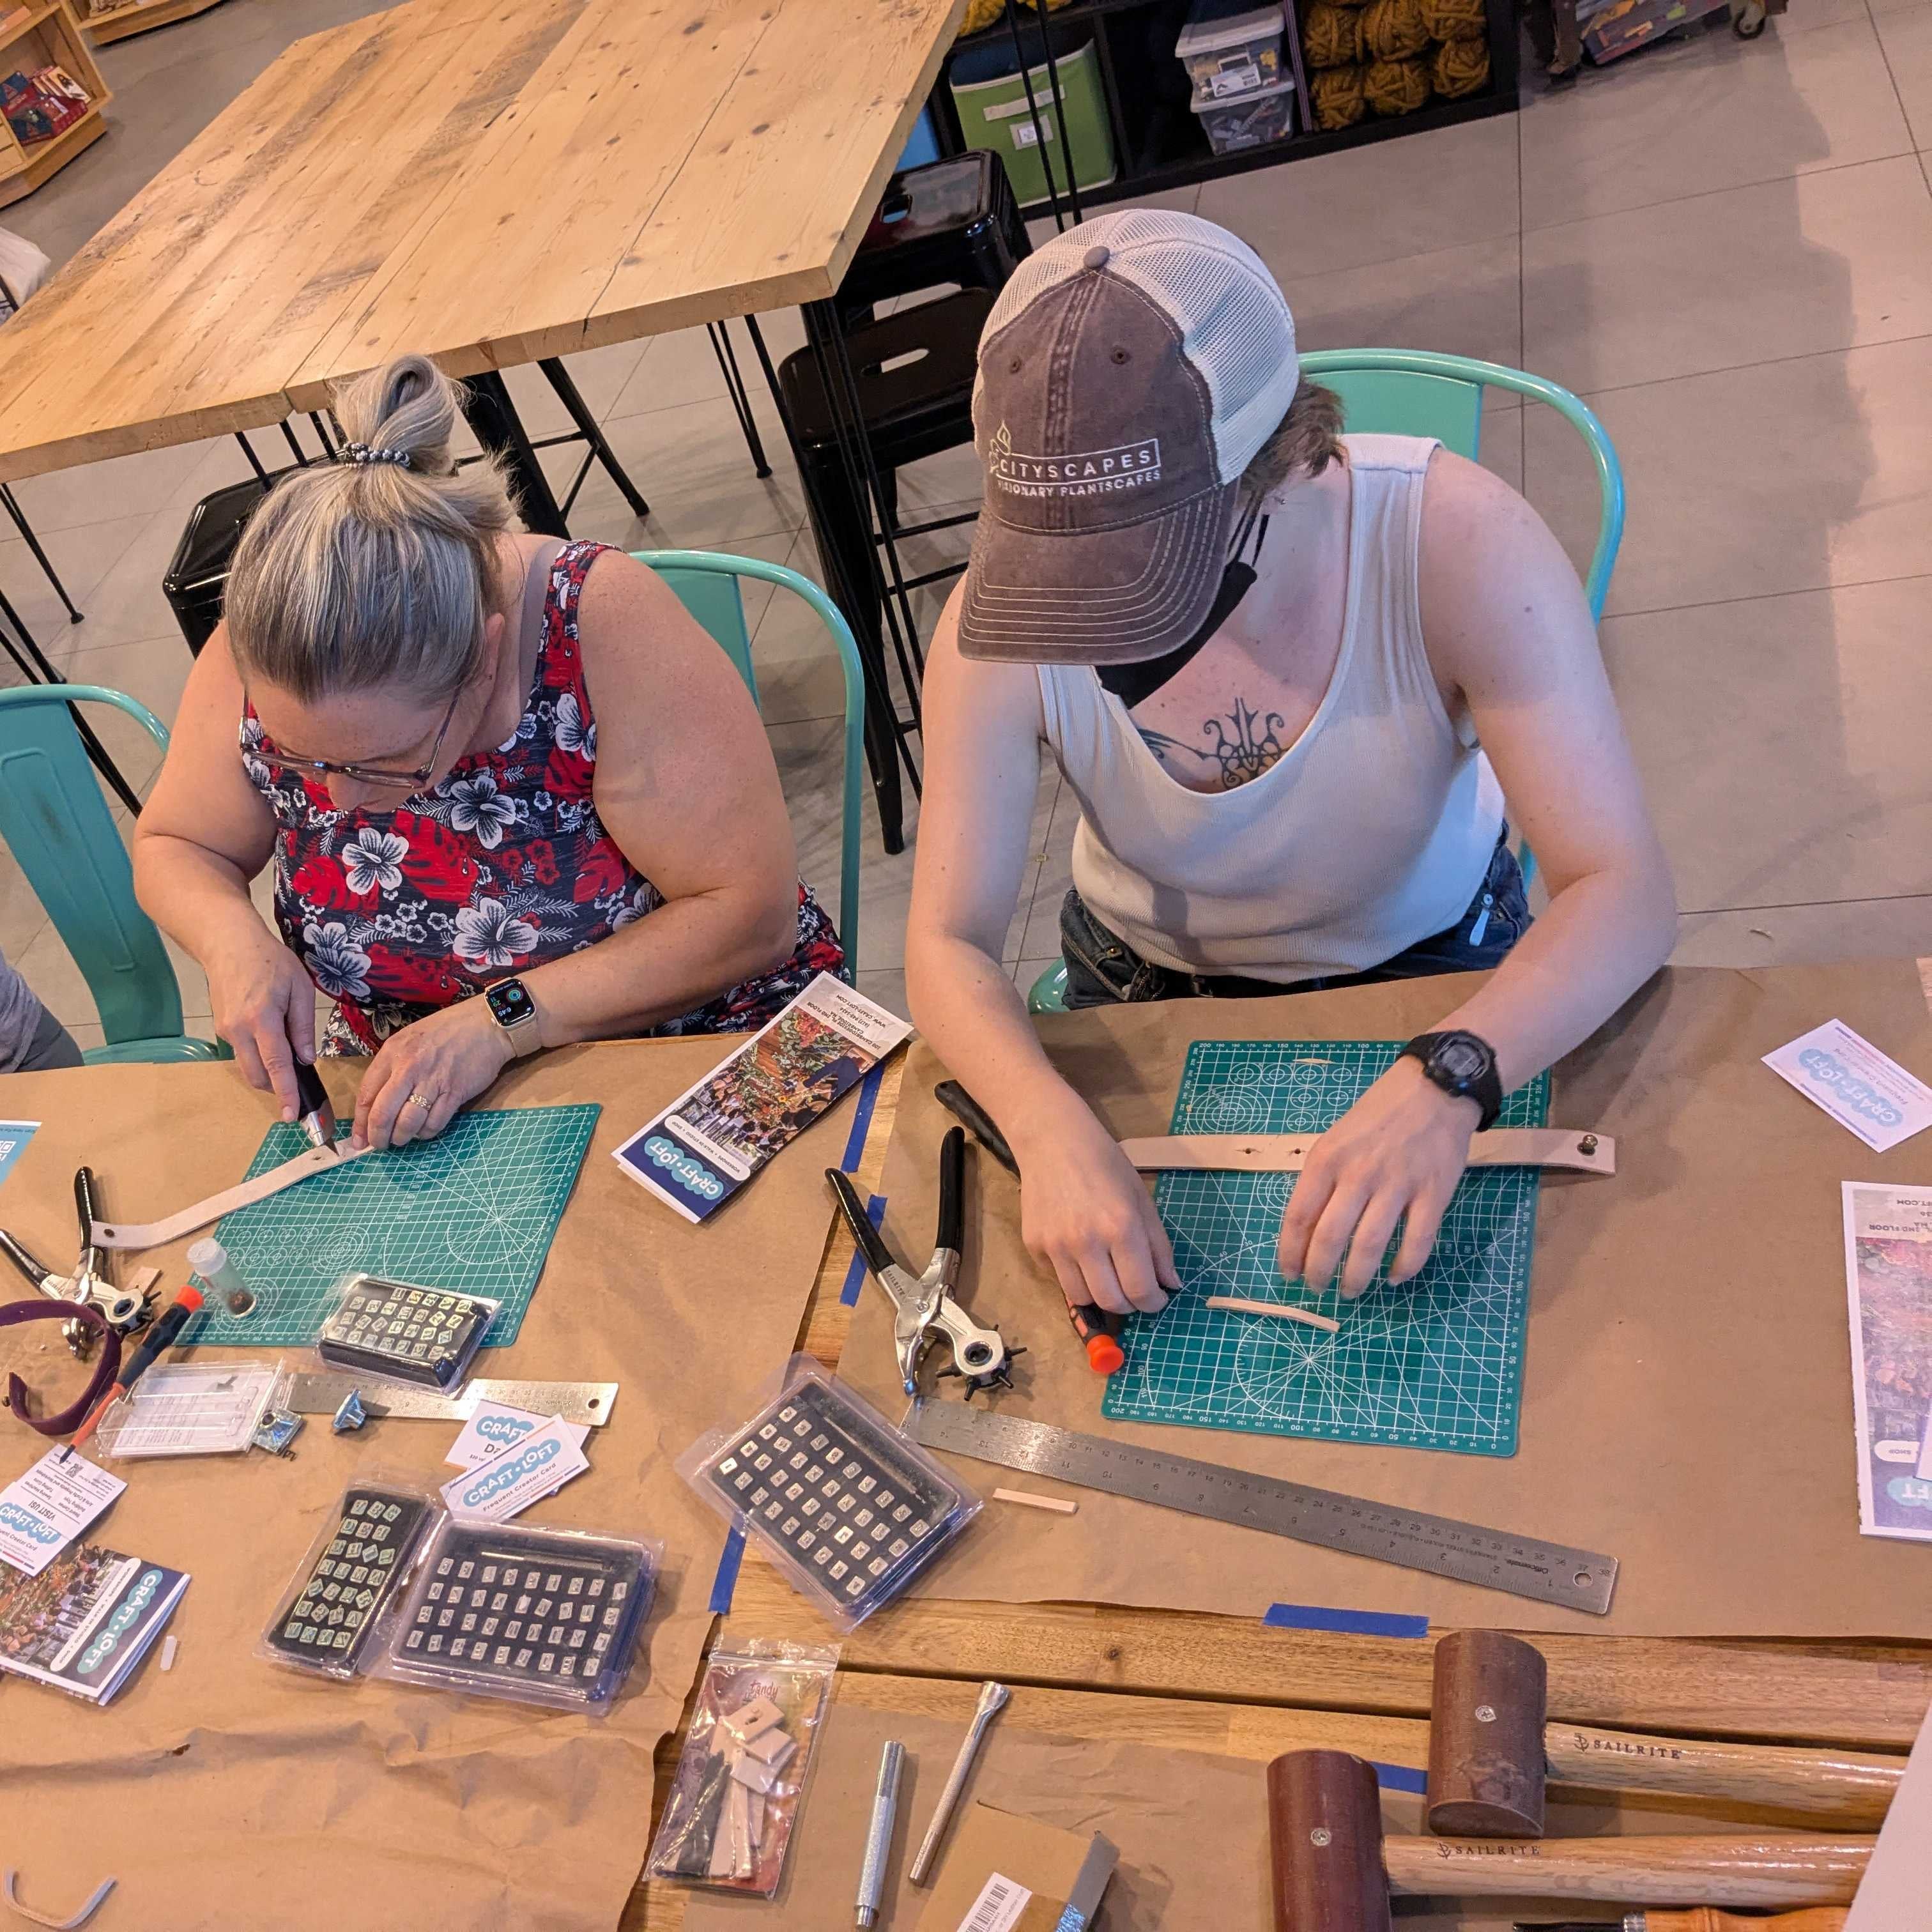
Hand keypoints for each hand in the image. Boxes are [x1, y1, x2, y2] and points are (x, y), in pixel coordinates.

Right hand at [204, 920, 319, 1120]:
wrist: (227, 943)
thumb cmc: (270, 960)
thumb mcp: (299, 988)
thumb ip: (303, 1027)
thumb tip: (307, 1059)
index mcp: (262, 1019)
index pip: (276, 1065)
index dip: (286, 1093)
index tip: (293, 1115)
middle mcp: (238, 1030)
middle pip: (257, 1075)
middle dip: (277, 1088)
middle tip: (299, 1091)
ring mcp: (226, 1030)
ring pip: (248, 1067)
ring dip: (267, 1073)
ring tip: (288, 1061)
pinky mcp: (221, 1028)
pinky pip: (242, 1052)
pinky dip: (258, 1056)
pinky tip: (272, 1040)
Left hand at [352, 998, 511, 1149]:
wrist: (486, 1025)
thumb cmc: (446, 1031)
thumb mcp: (409, 1040)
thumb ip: (392, 1067)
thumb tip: (377, 1103)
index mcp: (393, 1053)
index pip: (366, 1095)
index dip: (360, 1123)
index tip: (358, 1140)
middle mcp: (409, 1067)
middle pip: (383, 1114)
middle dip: (378, 1137)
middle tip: (379, 1145)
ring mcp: (433, 1080)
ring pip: (408, 1122)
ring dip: (402, 1137)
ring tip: (402, 1138)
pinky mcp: (455, 1092)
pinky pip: (434, 1122)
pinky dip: (426, 1132)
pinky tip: (424, 1130)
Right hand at [1012, 1101, 1178, 1315]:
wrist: (1052, 1140)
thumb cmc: (1105, 1164)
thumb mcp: (1141, 1199)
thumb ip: (1158, 1245)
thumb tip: (1171, 1284)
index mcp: (1121, 1227)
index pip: (1141, 1290)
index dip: (1154, 1302)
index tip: (1157, 1298)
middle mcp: (1087, 1242)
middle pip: (1112, 1302)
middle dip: (1130, 1305)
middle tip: (1134, 1292)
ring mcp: (1056, 1246)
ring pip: (1082, 1298)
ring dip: (1100, 1296)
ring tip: (1108, 1278)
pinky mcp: (1033, 1245)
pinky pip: (1058, 1278)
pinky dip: (1074, 1275)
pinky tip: (1079, 1253)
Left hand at [1277, 1057, 1477, 1298]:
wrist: (1434, 1089)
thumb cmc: (1378, 1116)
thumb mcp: (1336, 1140)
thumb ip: (1322, 1181)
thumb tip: (1305, 1230)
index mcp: (1327, 1159)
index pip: (1299, 1216)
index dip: (1291, 1252)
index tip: (1290, 1272)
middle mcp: (1358, 1174)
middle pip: (1330, 1237)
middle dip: (1319, 1271)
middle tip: (1318, 1288)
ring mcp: (1397, 1184)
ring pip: (1370, 1245)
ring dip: (1356, 1276)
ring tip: (1350, 1290)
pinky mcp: (1433, 1193)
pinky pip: (1417, 1242)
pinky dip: (1404, 1268)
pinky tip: (1393, 1278)